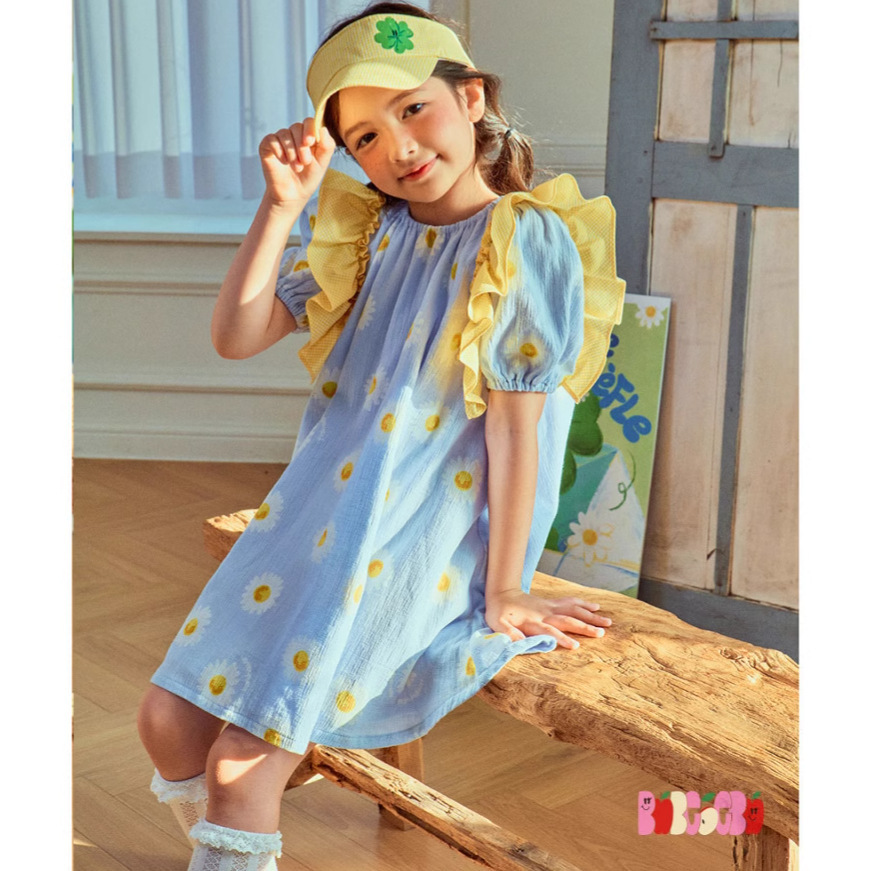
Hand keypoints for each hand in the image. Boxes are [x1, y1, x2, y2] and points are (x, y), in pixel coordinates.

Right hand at [258, 118, 335, 207]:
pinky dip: (279, 151)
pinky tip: (283, 162)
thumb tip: (323, 128)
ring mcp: (279, 139)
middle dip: (301, 146)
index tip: (309, 143)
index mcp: (308, 136)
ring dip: (291, 152)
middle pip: (296, 127)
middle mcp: (293, 135)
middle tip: (304, 162)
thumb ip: (327, 146)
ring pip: (284, 134)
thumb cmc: (309, 178)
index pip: (309, 122)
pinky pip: (271, 140)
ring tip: (296, 167)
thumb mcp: (322, 163)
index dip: (309, 130)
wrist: (293, 194)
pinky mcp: (267, 146)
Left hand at [484, 590, 611, 648]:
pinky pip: (570, 602)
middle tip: (601, 633)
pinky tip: (596, 607)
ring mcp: (550, 606)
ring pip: (573, 609)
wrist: (502, 592)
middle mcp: (544, 613)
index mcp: (532, 621)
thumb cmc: (499, 613)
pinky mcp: (552, 602)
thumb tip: (518, 643)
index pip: (549, 631)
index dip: (561, 638)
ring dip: (589, 615)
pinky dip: (583, 603)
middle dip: (584, 626)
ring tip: (607, 622)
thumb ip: (508, 633)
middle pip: (567, 620)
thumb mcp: (497, 624)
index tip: (575, 646)